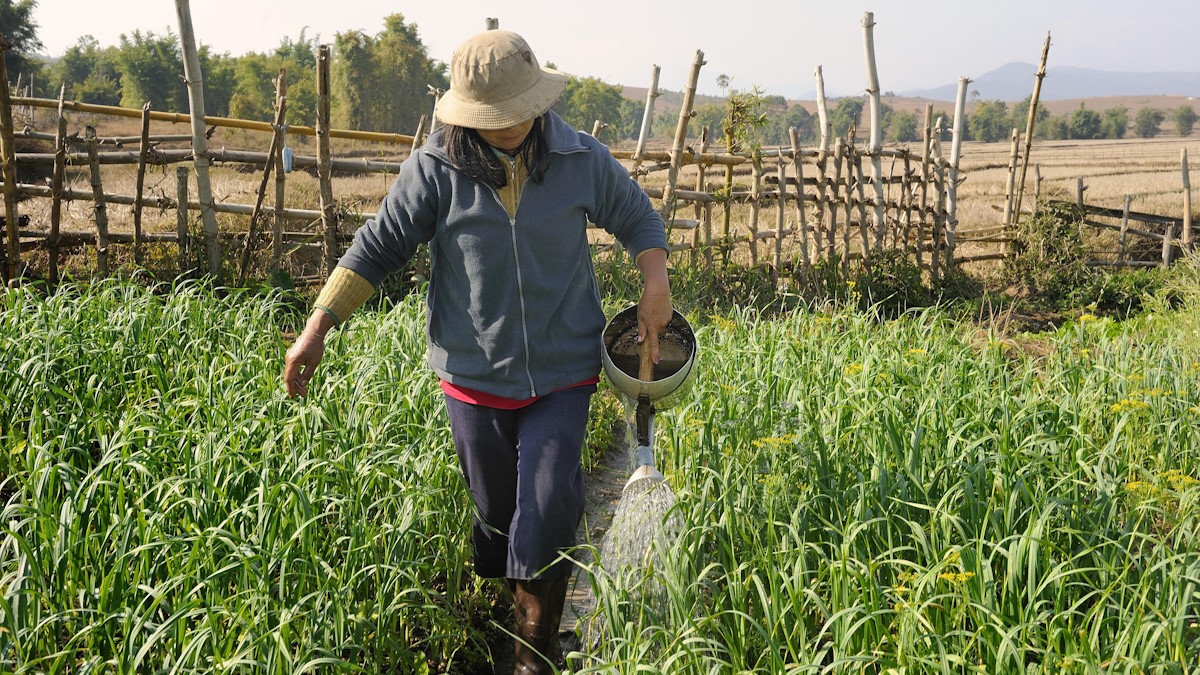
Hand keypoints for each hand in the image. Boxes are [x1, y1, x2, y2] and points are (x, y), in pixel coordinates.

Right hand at [284, 330, 324, 397]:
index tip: (294, 397)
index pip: (289, 378)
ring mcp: (290, 358)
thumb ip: (308, 374)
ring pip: (291, 374)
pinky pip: (293, 369)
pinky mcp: (293, 357)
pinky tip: (303, 382)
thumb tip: (303, 385)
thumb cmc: (315, 346)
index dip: (291, 389)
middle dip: (296, 387)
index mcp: (293, 360)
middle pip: (290, 377)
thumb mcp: (314, 362)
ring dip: (297, 382)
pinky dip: (297, 376)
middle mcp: (289, 359)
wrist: (313, 332)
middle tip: (304, 395)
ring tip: (305, 391)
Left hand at [635, 248, 671, 363]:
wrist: (658, 290)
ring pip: (661, 326)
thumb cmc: (647, 302)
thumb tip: (640, 341)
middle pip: (657, 333)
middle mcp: (661, 325)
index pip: (653, 344)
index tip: (656, 362)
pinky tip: (658, 308)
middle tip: (647, 318)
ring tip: (652, 310)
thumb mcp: (640, 316)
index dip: (655, 354)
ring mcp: (667, 320)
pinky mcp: (670, 314)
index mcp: (652, 327)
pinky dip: (661, 316)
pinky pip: (665, 319)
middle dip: (653, 329)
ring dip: (657, 322)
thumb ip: (641, 330)